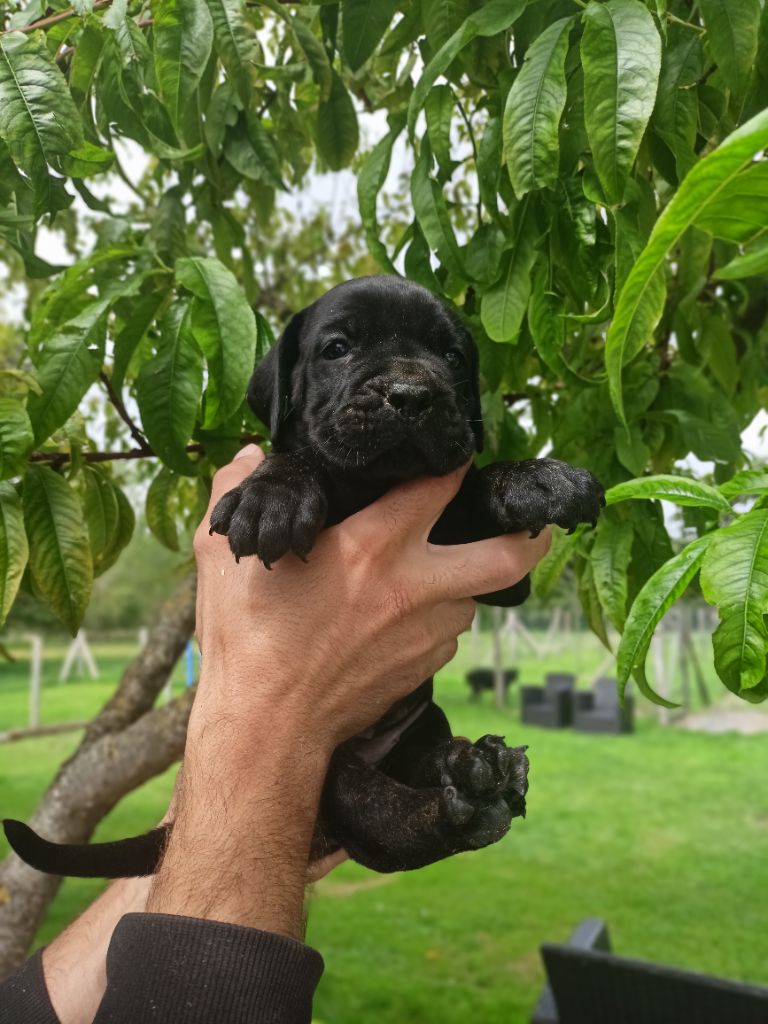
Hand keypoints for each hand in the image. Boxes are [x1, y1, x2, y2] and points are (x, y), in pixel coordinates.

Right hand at [148, 445, 550, 935]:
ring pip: (475, 597)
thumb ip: (235, 491)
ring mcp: (426, 632)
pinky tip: (409, 616)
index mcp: (372, 545)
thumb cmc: (248, 638)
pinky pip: (448, 633)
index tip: (458, 458)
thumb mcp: (225, 555)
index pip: (440, 486)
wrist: (269, 727)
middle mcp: (414, 585)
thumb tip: (250, 455)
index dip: (456, 465)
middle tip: (532, 522)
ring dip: (466, 581)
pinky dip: (438, 619)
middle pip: (506, 555)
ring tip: (444, 571)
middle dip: (531, 535)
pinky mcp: (424, 669)